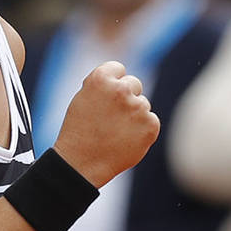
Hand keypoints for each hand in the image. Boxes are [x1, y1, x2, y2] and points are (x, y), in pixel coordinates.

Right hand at [53, 61, 159, 187]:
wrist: (82, 162)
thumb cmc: (79, 130)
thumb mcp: (84, 98)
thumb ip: (105, 85)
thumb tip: (123, 79)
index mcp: (101, 78)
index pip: (118, 68)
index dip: (112, 82)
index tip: (107, 96)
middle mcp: (121, 89)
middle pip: (134, 84)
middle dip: (126, 97)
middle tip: (111, 117)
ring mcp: (138, 107)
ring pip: (142, 104)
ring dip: (134, 115)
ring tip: (115, 131)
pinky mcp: (150, 125)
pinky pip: (151, 121)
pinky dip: (142, 129)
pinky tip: (125, 139)